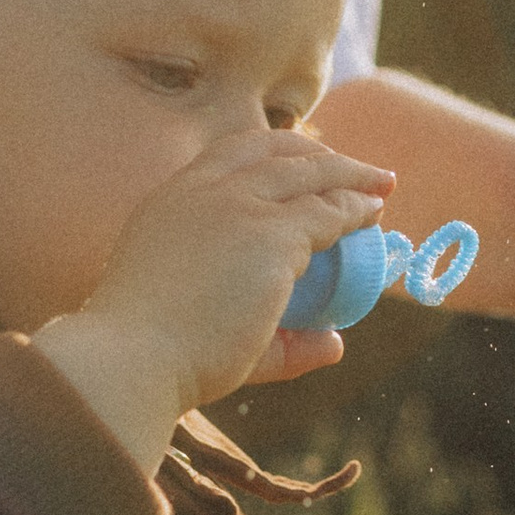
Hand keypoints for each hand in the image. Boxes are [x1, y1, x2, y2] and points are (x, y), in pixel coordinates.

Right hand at [34, 127, 392, 470]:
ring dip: (350, 176)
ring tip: (381, 186)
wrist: (133, 362)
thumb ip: (273, 333)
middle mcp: (202, 191)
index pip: (231, 153)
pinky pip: (327, 215)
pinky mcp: (270, 236)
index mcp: (171, 199)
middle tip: (359, 170)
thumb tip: (335, 343)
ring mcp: (236, 208)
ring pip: (309, 176)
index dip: (276, 153)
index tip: (308, 163)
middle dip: (323, 156)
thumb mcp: (205, 322)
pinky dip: (355, 211)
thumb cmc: (156, 355)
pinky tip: (373, 216)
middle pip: (275, 152)